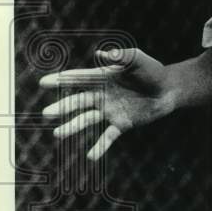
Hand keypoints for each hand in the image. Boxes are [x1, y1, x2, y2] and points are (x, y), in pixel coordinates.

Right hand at [40, 47, 170, 160]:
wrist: (169, 89)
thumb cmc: (152, 71)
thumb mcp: (137, 59)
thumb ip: (121, 56)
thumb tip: (101, 54)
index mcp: (102, 78)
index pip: (78, 79)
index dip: (60, 80)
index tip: (42, 83)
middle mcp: (102, 95)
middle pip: (77, 102)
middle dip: (62, 107)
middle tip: (45, 114)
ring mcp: (110, 111)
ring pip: (87, 120)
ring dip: (72, 127)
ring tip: (58, 134)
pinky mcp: (121, 124)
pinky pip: (107, 136)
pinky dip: (99, 146)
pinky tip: (90, 156)